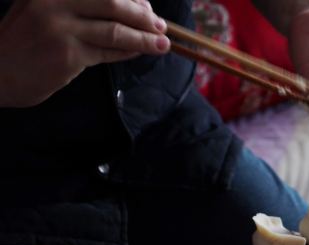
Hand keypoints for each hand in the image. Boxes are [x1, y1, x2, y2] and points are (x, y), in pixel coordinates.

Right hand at [0, 0, 169, 107]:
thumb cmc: (27, 39)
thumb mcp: (47, 10)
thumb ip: (83, 6)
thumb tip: (135, 7)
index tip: (147, 7)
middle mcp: (54, 2)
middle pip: (112, 4)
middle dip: (142, 16)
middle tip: (160, 26)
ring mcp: (60, 29)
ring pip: (115, 31)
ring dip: (143, 39)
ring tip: (162, 44)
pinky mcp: (67, 55)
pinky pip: (108, 53)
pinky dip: (127, 53)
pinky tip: (138, 53)